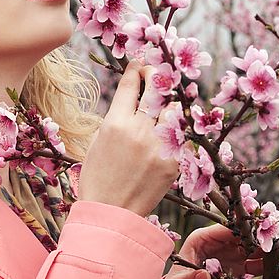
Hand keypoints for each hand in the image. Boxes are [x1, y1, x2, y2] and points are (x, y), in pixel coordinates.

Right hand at [77, 59, 178, 216]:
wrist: (111, 214)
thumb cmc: (99, 178)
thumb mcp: (97, 142)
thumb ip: (116, 118)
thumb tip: (132, 99)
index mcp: (115, 124)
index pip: (130, 84)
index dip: (135, 70)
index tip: (138, 64)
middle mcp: (139, 130)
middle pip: (156, 89)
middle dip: (156, 75)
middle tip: (154, 73)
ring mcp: (159, 146)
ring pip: (174, 108)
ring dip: (170, 99)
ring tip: (167, 98)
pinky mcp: (174, 161)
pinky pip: (181, 134)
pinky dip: (177, 127)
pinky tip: (172, 125)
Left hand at [157, 223, 278, 278]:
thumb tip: (204, 275)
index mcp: (201, 240)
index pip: (226, 230)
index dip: (244, 230)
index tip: (261, 232)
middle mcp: (217, 245)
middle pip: (244, 237)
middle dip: (263, 238)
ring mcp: (229, 258)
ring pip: (253, 250)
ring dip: (270, 252)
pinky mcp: (237, 272)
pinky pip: (256, 266)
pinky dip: (269, 266)